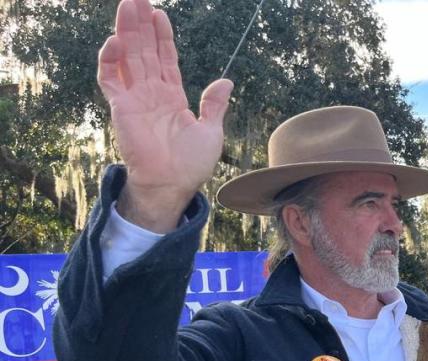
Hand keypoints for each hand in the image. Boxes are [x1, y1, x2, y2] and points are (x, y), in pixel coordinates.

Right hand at [98, 0, 232, 231]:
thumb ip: (214, 105)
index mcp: (172, 96)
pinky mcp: (120, 107)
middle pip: (144, 50)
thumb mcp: (211, 131)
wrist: (172, 184)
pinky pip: (110, 78)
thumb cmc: (191, 164)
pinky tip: (117, 40)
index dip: (163, 37)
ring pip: (127, 56)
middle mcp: (151, 93)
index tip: (161, 14)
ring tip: (128, 5)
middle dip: (141, 24)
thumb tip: (226, 81)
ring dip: (126, 31)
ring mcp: (135, 98)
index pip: (165, 59)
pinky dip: (110, 59)